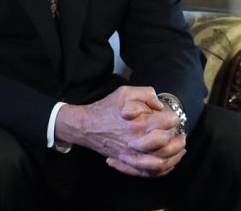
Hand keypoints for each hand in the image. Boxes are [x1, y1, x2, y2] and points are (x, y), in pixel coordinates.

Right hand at [56, 86, 185, 176]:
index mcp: (139, 123)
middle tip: (179, 134)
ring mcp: (133, 154)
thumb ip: (145, 93)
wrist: (85, 126)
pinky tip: (168, 162)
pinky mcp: (128, 162)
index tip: (171, 117)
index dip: (172, 118)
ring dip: (175, 155)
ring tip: (179, 148)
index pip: (168, 122)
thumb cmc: (105, 108)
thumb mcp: (124, 92)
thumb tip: (159, 105)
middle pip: (168, 143)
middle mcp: (138, 141)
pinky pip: (150, 172)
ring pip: (162, 161)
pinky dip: (162, 169)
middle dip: (177, 138)